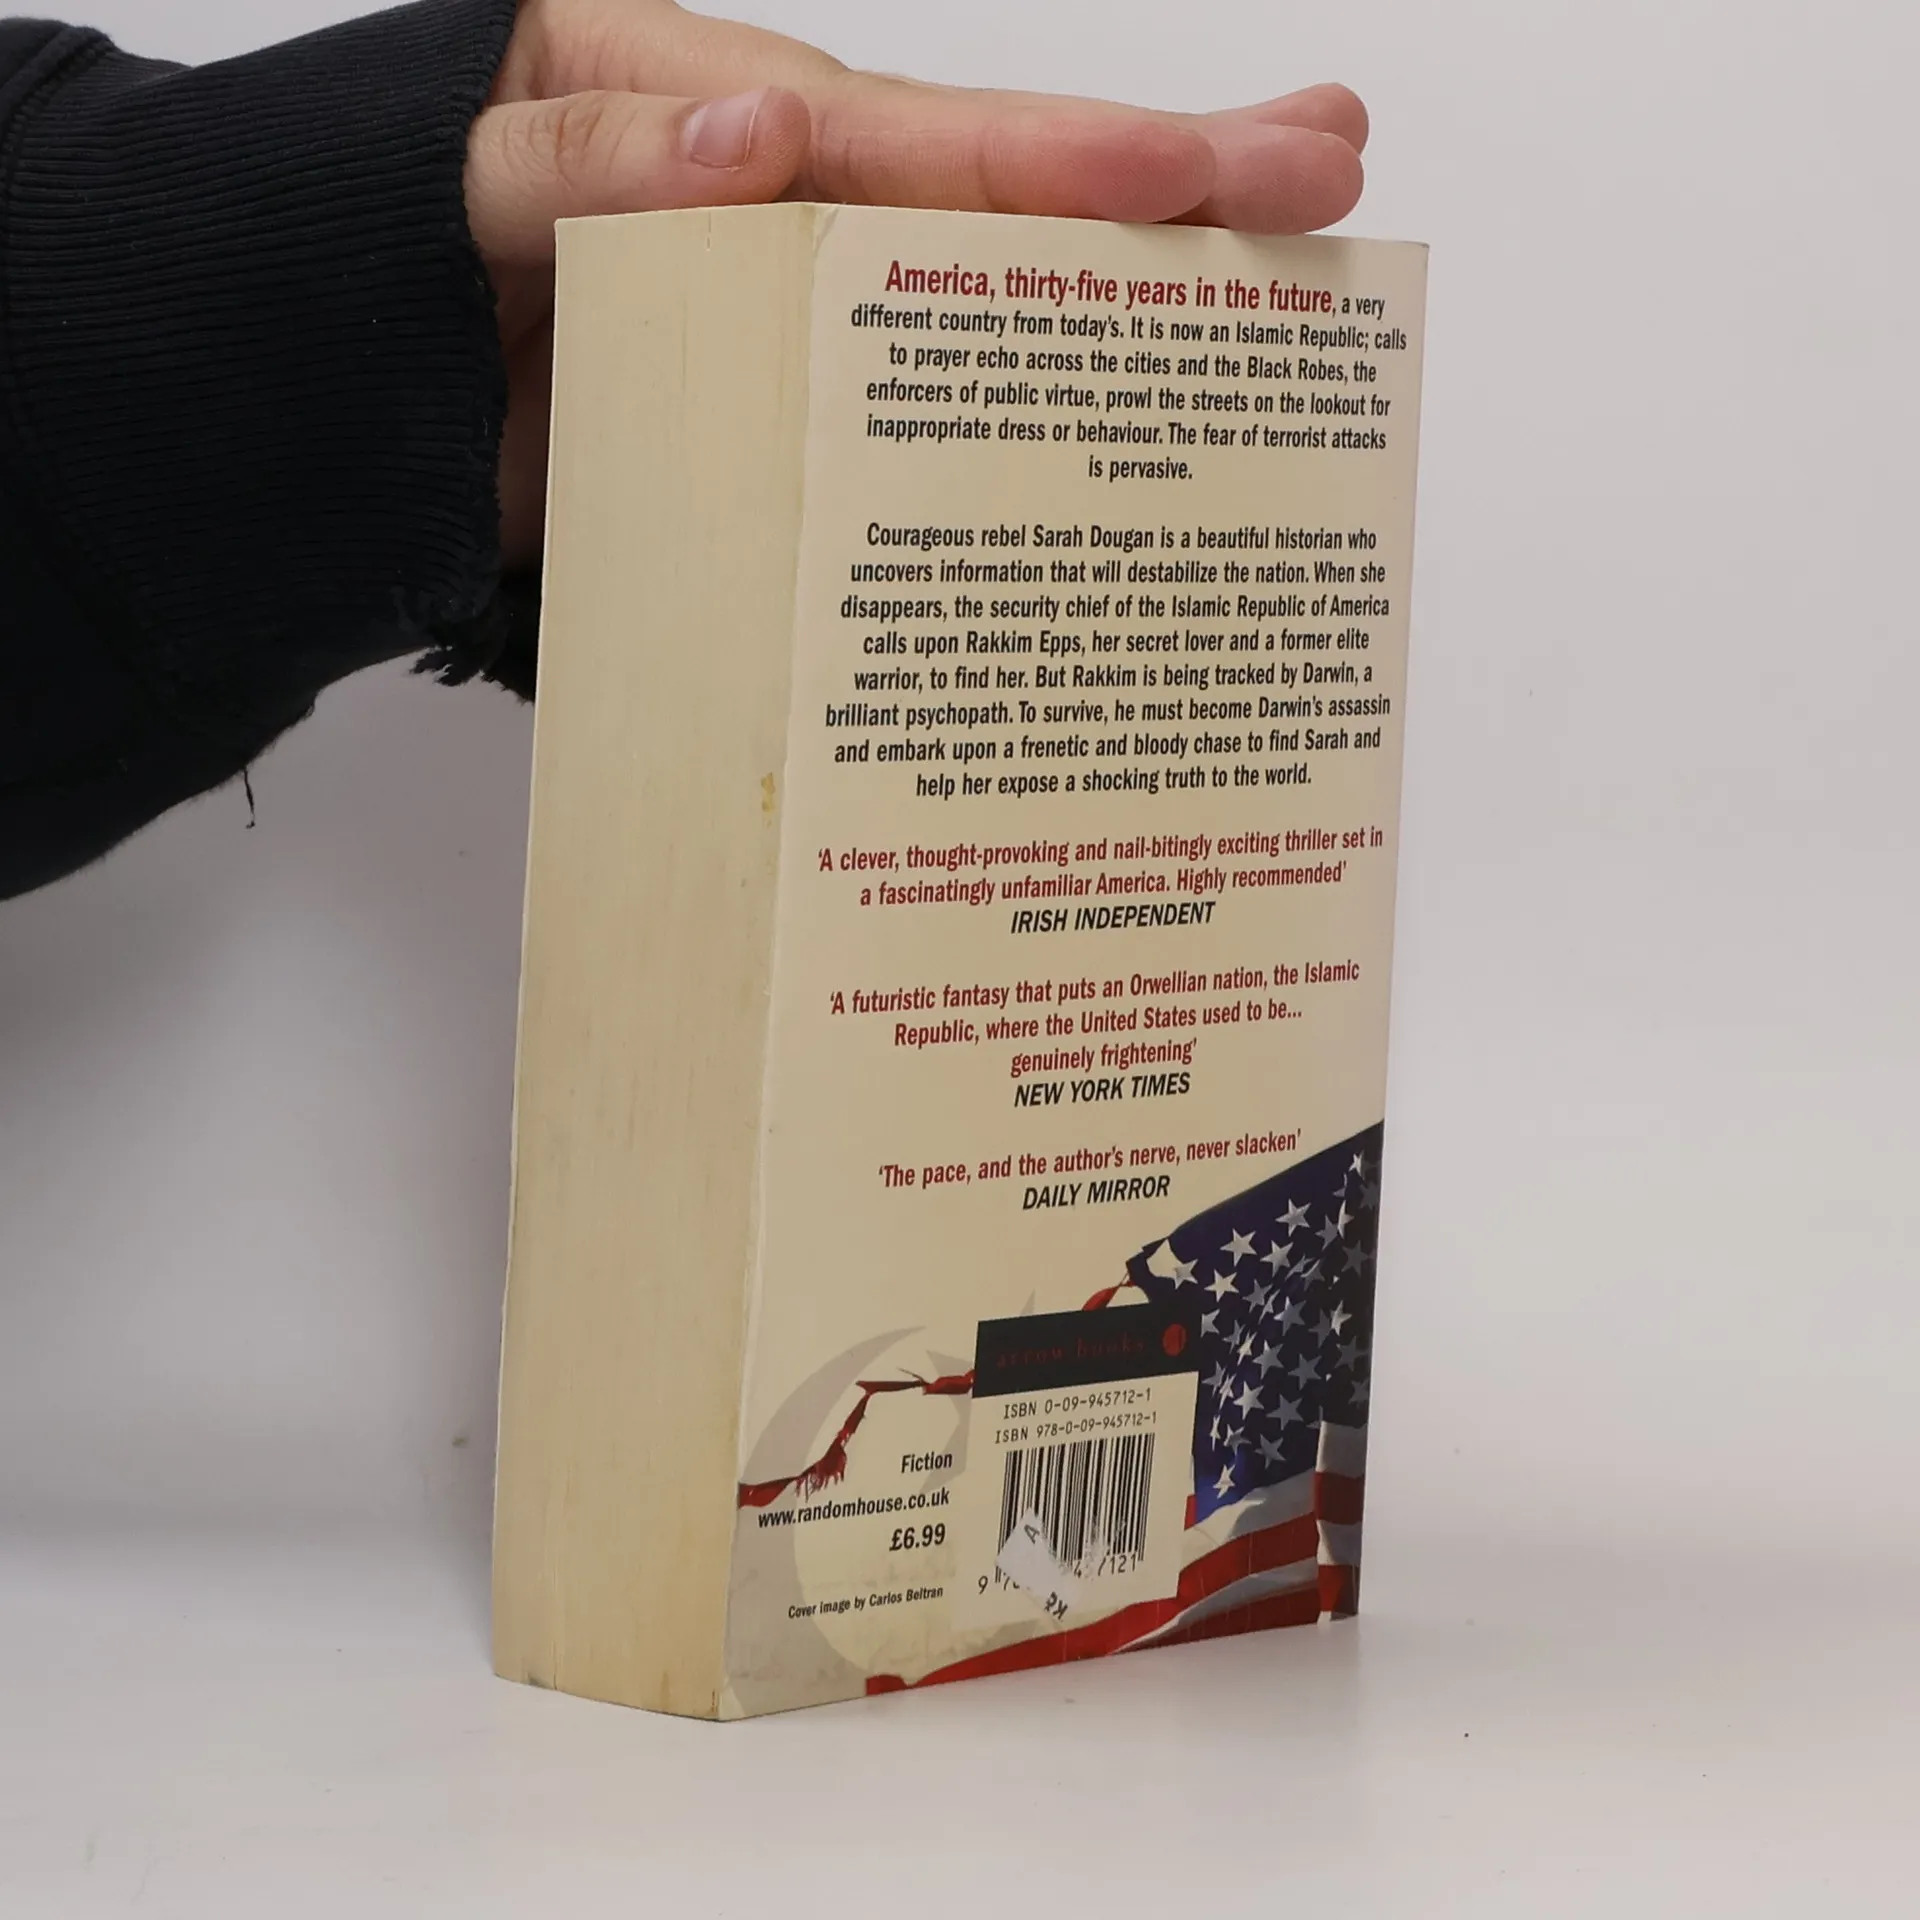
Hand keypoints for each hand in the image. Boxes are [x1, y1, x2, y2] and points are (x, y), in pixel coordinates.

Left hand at [466, 0, 1369, 567]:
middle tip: (1335, 169)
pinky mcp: (793, 414)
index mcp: (729, 116)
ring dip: (1133, 304)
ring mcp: (807, 318)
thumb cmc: (405, 238)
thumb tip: (759, 134)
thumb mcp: (475, 167)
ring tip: (1285, 295)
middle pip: (1005, 200)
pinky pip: (918, 417)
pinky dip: (1021, 425)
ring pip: (988, 306)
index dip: (1071, 158)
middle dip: (1173, 188)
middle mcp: (799, 208)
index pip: (922, 138)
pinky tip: (1128, 439)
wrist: (357, 377)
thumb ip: (591, 156)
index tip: (1213, 166)